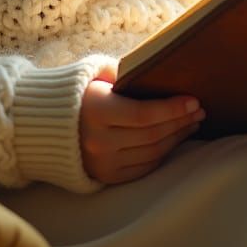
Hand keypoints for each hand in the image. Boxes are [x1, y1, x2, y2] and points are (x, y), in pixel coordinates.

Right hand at [80, 63, 205, 183]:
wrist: (47, 124)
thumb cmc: (80, 92)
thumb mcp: (98, 75)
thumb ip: (127, 74)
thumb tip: (163, 70)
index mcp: (95, 112)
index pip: (143, 115)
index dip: (171, 109)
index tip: (194, 101)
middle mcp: (98, 142)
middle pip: (152, 135)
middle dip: (180, 122)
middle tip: (199, 110)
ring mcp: (102, 163)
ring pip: (152, 153)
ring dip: (176, 138)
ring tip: (192, 123)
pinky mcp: (107, 176)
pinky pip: (144, 167)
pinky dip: (163, 154)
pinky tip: (175, 139)